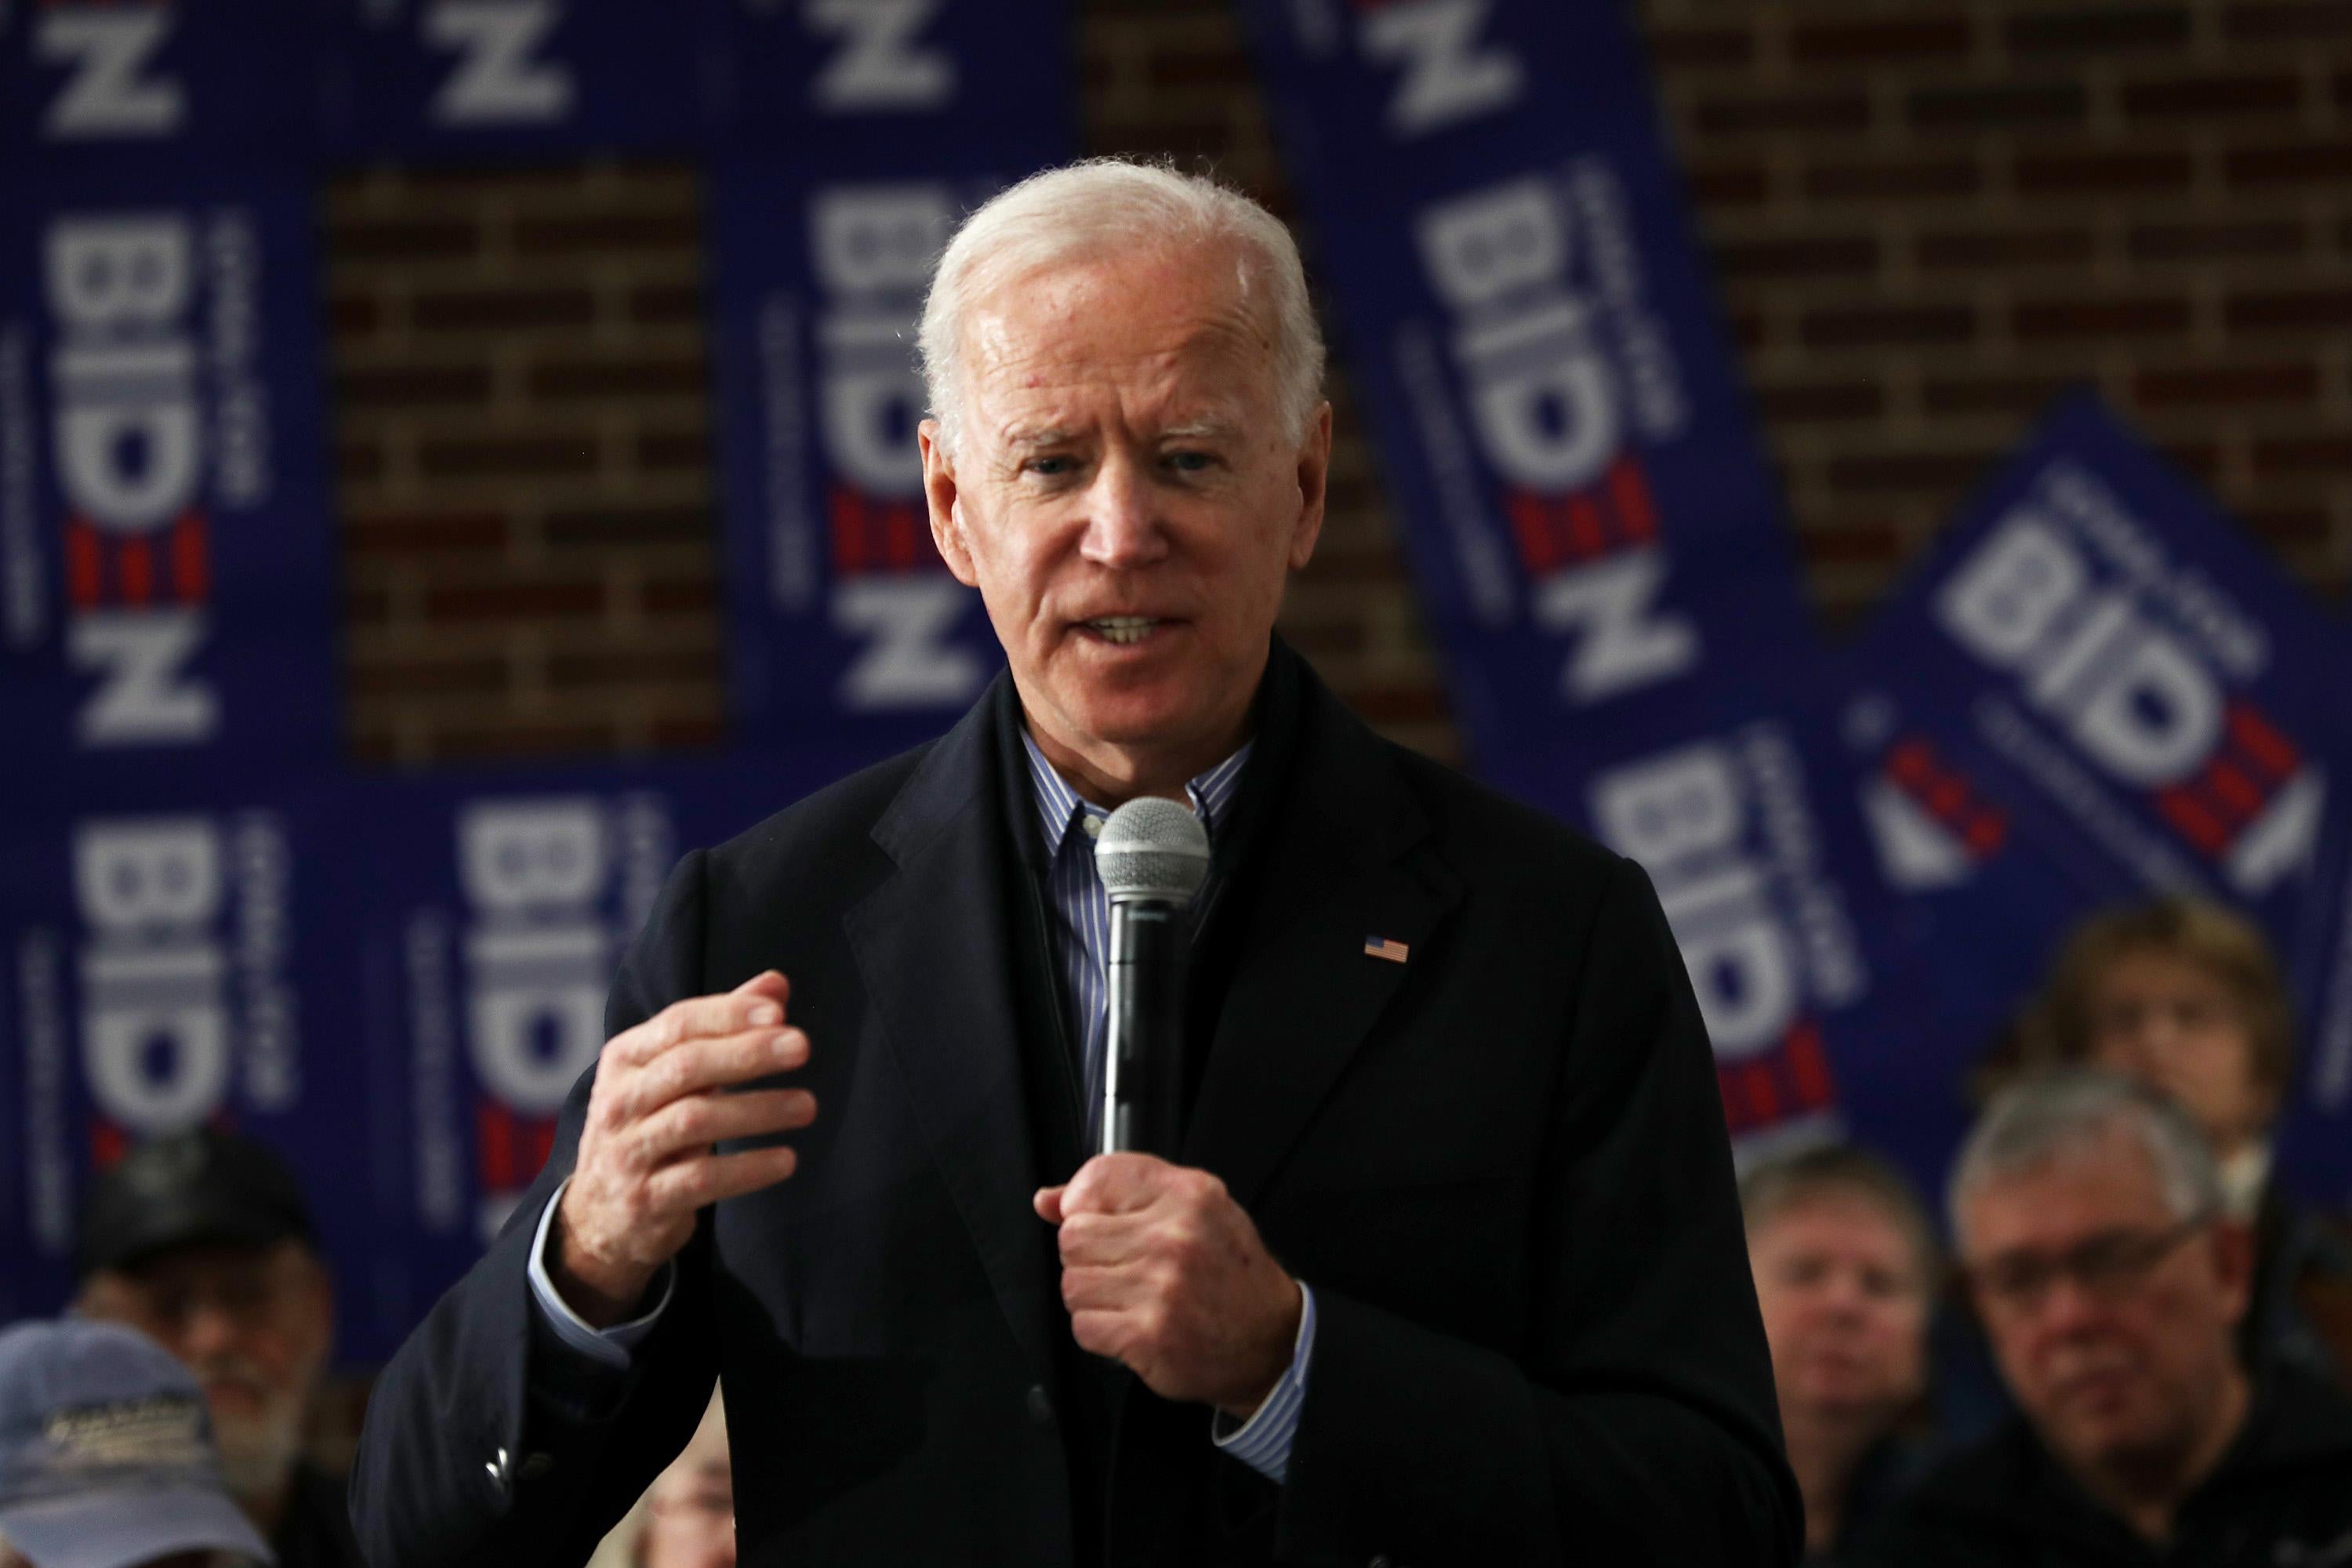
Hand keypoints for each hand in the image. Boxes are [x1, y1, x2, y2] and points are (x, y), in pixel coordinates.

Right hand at [552, 970, 815, 1325]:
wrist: (599, 1214)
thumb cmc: (650, 1125)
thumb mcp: (672, 1073)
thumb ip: (722, 1027)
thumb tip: (776, 984)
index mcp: (624, 1059)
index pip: (677, 1024)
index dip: (728, 1014)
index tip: (779, 1012)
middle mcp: (618, 1102)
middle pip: (687, 1066)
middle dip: (748, 1053)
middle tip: (802, 1047)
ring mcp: (627, 1153)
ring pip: (695, 1120)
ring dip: (758, 1110)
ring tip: (807, 1106)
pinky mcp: (644, 1201)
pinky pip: (701, 1179)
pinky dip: (748, 1168)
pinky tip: (786, 1160)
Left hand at [1034, 1154, 1302, 1416]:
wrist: (1271, 1339)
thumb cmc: (1229, 1272)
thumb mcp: (1194, 1211)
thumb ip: (1122, 1194)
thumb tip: (1046, 1200)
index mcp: (1188, 1195)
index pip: (1099, 1178)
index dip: (1084, 1202)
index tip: (1098, 1220)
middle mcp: (1174, 1236)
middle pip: (1074, 1236)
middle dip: (1087, 1256)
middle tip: (1120, 1268)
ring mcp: (1160, 1288)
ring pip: (1072, 1284)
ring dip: (1092, 1297)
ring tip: (1127, 1299)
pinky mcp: (1148, 1336)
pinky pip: (1083, 1326)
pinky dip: (1100, 1331)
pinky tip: (1130, 1326)